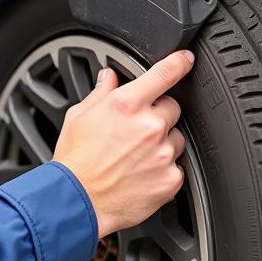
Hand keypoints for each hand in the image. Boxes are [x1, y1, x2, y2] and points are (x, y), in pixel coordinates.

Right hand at [52, 51, 193, 237]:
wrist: (77, 201)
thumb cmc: (75, 161)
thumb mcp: (78, 116)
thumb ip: (100, 93)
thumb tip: (109, 77)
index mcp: (127, 105)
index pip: (164, 73)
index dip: (180, 62)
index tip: (186, 59)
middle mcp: (149, 126)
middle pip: (173, 108)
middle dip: (158, 115)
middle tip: (135, 131)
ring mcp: (162, 153)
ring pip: (176, 138)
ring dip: (163, 143)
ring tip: (136, 157)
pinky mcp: (170, 179)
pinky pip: (176, 167)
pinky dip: (163, 170)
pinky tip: (141, 174)